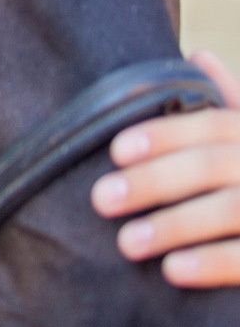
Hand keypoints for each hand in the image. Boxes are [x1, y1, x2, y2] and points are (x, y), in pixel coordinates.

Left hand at [91, 51, 239, 286]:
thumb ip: (233, 104)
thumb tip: (199, 56)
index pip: (216, 125)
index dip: (167, 135)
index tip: (116, 150)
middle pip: (216, 165)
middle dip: (154, 181)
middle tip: (100, 199)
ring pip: (233, 209)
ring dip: (176, 224)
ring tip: (127, 243)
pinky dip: (213, 262)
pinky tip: (173, 270)